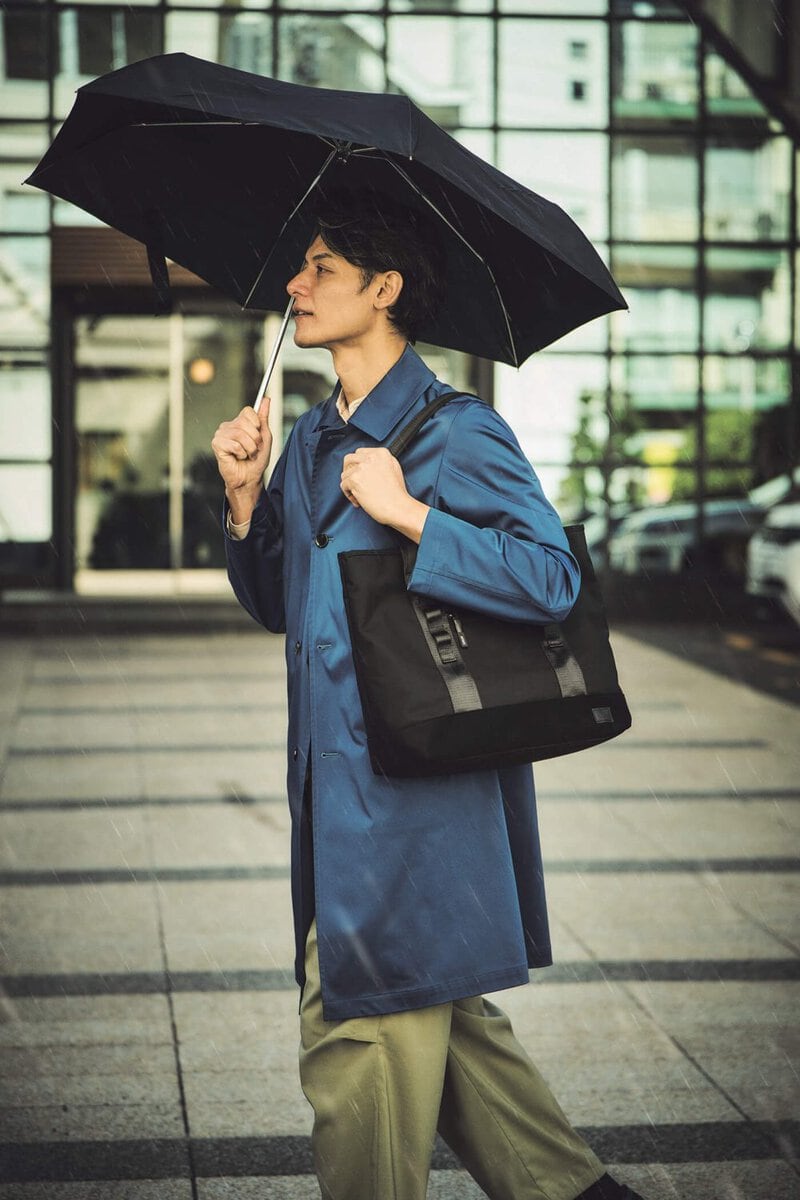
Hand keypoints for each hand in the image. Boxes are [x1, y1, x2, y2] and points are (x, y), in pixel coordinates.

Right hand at [211, 400, 272, 521]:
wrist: (249, 478)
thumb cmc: (257, 460)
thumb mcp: (265, 437)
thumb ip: (264, 418)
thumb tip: (266, 399)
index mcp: (239, 422)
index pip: (248, 411)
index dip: (257, 424)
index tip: (258, 436)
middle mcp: (228, 426)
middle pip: (246, 423)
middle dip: (255, 439)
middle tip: (253, 449)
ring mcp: (221, 434)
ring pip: (240, 434)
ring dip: (249, 448)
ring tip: (246, 455)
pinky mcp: (217, 444)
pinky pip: (234, 444)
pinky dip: (241, 454)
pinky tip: (237, 457)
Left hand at [341, 447, 429, 542]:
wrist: (398, 507)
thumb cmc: (397, 494)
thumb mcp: (394, 469)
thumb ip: (380, 462)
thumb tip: (367, 462)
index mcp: (381, 453)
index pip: (360, 453)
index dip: (358, 465)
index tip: (360, 474)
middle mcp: (371, 458)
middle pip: (348, 460)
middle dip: (349, 472)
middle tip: (354, 483)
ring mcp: (362, 468)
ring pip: (345, 474)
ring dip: (350, 486)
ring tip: (361, 496)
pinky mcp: (355, 479)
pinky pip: (343, 485)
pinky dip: (349, 495)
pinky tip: (359, 500)